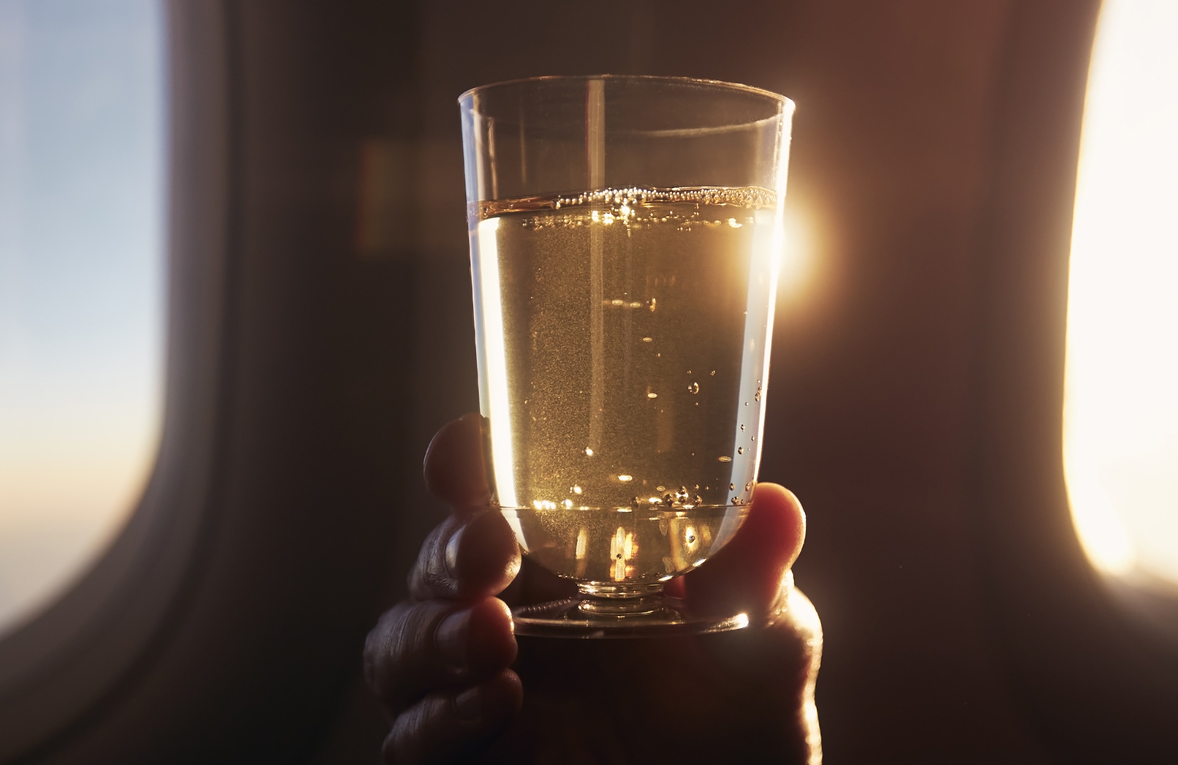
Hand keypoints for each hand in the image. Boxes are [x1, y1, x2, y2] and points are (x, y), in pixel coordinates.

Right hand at [364, 414, 822, 763]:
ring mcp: (477, 691)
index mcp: (568, 563)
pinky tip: (496, 701)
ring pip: (400, 644)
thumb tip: (777, 506)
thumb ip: (757, 580)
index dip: (468, 461)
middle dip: (450, 547)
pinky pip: (412, 736)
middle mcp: (510, 617)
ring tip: (491, 635)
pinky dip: (442, 716)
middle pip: (437, 561)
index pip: (497, 493)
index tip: (469, 444)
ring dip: (432, 631)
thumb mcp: (764, 644)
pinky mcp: (464, 758)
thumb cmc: (738, 719)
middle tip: (492, 548)